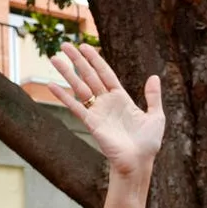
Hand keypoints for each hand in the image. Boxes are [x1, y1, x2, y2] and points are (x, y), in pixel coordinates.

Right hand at [49, 43, 164, 174]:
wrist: (139, 163)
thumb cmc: (148, 144)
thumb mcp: (156, 116)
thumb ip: (153, 97)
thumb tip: (153, 77)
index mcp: (121, 98)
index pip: (105, 74)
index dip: (95, 59)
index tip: (84, 46)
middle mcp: (107, 102)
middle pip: (89, 76)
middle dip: (77, 60)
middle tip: (64, 44)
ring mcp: (97, 112)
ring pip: (79, 87)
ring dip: (67, 72)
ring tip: (53, 58)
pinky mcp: (92, 123)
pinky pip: (75, 106)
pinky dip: (63, 96)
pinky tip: (51, 85)